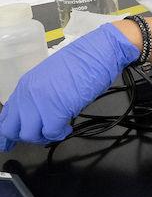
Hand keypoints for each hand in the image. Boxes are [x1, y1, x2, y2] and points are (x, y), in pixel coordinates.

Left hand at [0, 23, 139, 149]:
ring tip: (58, 129)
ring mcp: (40, 102)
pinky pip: (51, 133)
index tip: (9, 144)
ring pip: (30, 134)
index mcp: (25, 85)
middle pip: (12, 129)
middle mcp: (28, 93)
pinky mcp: (56, 110)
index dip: (7, 134)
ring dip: (45, 136)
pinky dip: (60, 134)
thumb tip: (35, 115)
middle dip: (26, 137)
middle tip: (42, 136)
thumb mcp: (51, 78)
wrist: (97, 52)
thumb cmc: (80, 62)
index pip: (6, 116)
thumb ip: (38, 95)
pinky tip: (67, 128)